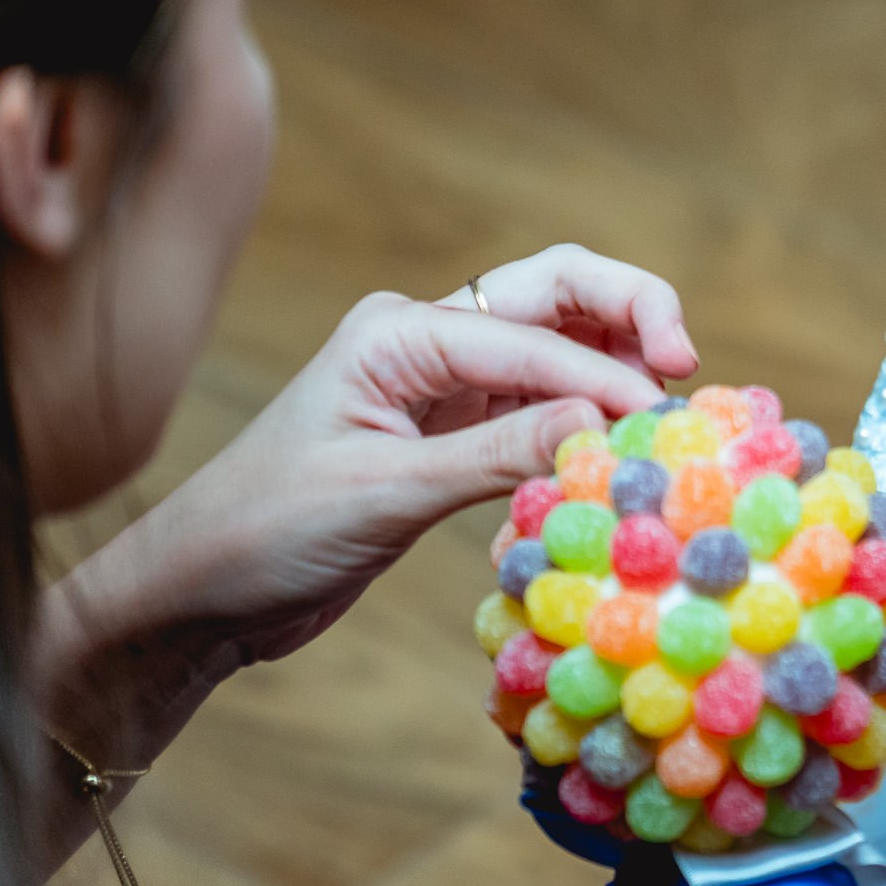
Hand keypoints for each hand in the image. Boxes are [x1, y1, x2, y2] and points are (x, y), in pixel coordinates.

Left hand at [132, 243, 695, 664]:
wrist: (197, 594)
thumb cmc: (263, 532)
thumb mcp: (383, 493)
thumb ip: (497, 453)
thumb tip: (605, 422)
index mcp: (399, 331)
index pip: (531, 335)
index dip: (603, 374)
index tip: (661, 422)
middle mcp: (430, 340)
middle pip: (559, 291)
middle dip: (632, 313)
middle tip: (688, 367)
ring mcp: (447, 384)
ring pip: (563, 342)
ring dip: (620, 363)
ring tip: (669, 411)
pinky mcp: (459, 433)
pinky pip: (546, 407)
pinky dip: (590, 417)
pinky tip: (620, 450)